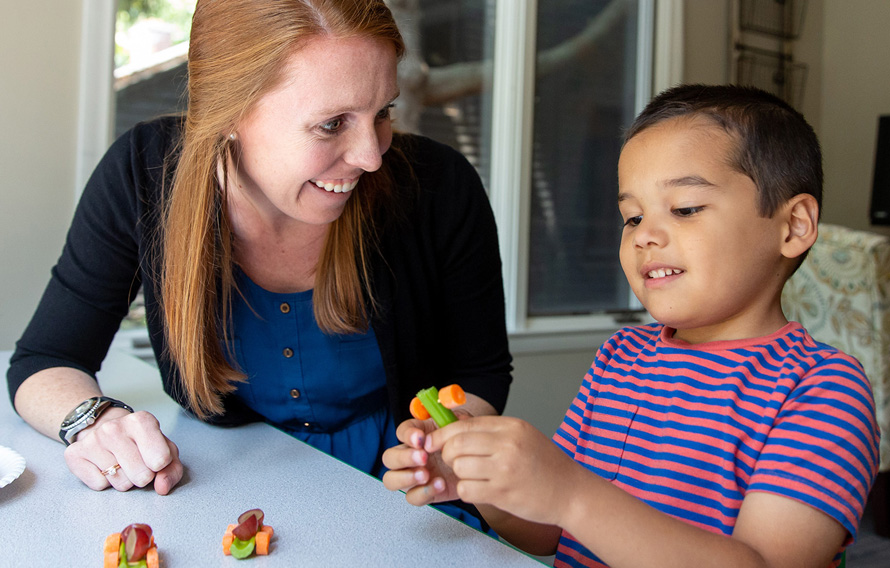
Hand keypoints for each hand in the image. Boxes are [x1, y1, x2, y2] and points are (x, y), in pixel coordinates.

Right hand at [63, 409, 182, 494]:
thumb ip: (171, 469)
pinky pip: (99, 485)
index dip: (160, 466)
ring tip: (120, 463)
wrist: (105, 428)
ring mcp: (92, 440)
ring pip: (120, 483)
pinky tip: (104, 465)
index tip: (154, 458)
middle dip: (142, 476)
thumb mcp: (164, 450)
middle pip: (141, 476)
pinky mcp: (74, 454)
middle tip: (136, 463)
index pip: (161, 460)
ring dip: (124, 479)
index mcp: (141, 421)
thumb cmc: (140, 442)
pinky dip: (104, 481)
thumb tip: (162, 487)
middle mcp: (114, 427)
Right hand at [382, 415, 457, 504]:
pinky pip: (412, 496)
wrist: (477, 462)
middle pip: (389, 458)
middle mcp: (411, 455)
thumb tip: (446, 406)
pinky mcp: (424, 491)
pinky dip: (423, 492)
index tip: (420, 437)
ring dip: (405, 478)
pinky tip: (439, 484)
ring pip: (391, 479)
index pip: (402, 432)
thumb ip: (452, 417)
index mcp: (418, 435)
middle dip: (403, 458)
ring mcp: (414, 474)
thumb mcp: (462, 425)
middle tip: (423, 458)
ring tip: (425, 475)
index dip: (407, 435)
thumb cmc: (465, 441)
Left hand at [426, 415, 581, 526]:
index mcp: (511, 426)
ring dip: (461, 474)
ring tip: (475, 477)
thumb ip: (491, 430)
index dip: (443, 434)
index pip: (465, 425)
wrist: (571, 492)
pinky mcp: (502, 493)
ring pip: (459, 467)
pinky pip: (467, 489)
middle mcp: (507, 445)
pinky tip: (481, 489)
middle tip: (456, 461)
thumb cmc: (547, 466)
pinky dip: (468, 491)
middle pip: (456, 445)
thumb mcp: (522, 436)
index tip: (432, 442)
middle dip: (448, 455)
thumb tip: (455, 423)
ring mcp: (505, 469)